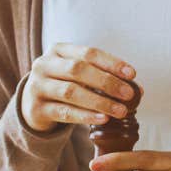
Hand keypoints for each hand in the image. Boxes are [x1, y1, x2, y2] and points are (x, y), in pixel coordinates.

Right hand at [20, 43, 136, 133]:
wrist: (32, 105)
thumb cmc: (64, 85)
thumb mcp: (78, 75)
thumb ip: (103, 77)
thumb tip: (138, 88)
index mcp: (58, 50)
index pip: (88, 53)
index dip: (111, 63)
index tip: (132, 74)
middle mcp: (44, 65)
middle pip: (78, 70)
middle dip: (107, 82)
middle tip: (129, 94)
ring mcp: (37, 87)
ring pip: (71, 92)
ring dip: (99, 101)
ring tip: (120, 111)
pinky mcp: (36, 109)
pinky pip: (64, 112)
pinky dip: (85, 116)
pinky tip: (102, 119)